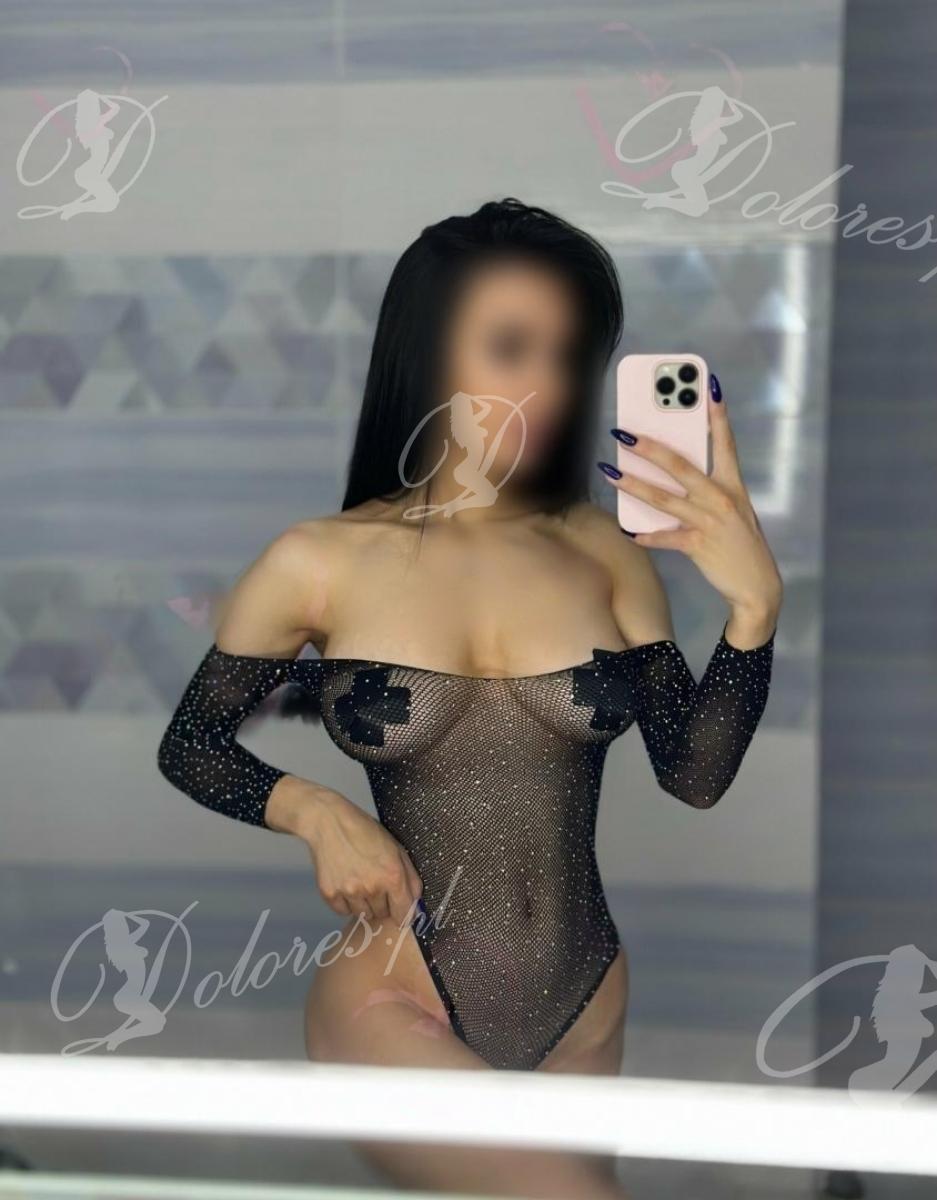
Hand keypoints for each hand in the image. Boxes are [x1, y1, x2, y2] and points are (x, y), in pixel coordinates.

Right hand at [298, 786, 423, 926]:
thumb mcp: (396, 848)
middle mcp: (372, 888)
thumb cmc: (366, 832)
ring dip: (364, 904)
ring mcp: (350, 892)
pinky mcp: (330, 894)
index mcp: (393, 876)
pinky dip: (346, 903)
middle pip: (382, 914)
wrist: (330, 822)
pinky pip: (343, 911)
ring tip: (359, 882)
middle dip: (382, 903)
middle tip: (374, 884)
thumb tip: (415, 904)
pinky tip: (345, 883)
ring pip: (363, 914)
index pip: (403, 914)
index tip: (399, 910)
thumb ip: (410, 878)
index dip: (403, 914)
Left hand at [601, 375, 781, 646]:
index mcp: (733, 485)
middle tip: (624, 433)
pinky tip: (629, 533)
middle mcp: (722, 499)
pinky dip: (647, 536)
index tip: (709, 387)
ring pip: (663, 498)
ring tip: (609, 472)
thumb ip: (707, 490)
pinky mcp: (699, 545)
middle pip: (681, 465)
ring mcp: (710, 522)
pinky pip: (666, 537)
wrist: (757, 587)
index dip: (717, 414)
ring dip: (633, 484)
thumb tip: (671, 474)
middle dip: (650, 447)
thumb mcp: (733, 510)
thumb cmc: (740, 544)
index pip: (726, 443)